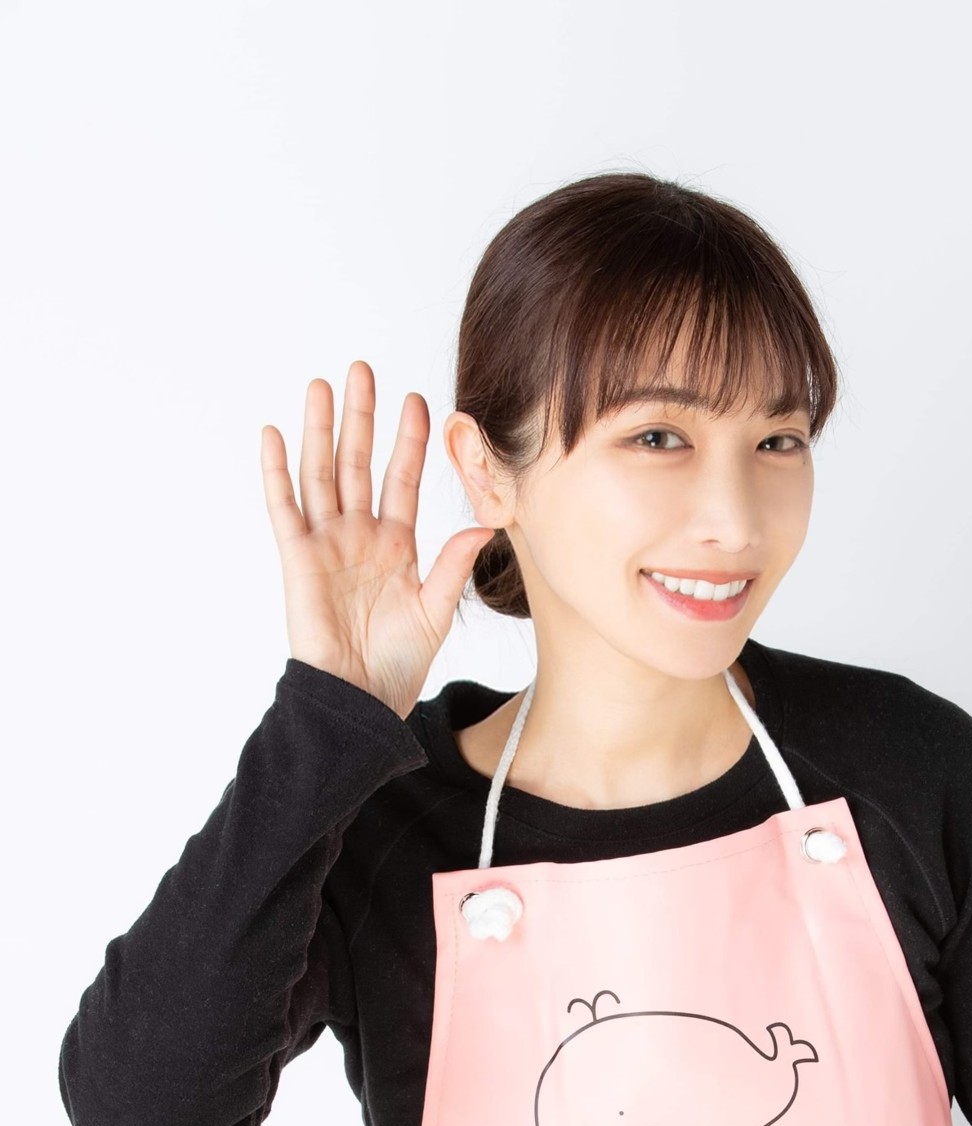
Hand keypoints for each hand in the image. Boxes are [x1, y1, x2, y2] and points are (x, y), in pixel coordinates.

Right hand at [261, 359, 494, 719]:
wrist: (360, 699)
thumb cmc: (396, 664)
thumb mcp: (435, 610)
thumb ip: (454, 565)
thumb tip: (485, 524)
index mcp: (395, 545)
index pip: (402, 480)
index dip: (409, 442)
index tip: (420, 403)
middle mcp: (358, 536)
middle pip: (358, 463)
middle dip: (361, 417)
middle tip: (362, 369)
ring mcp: (326, 544)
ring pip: (321, 473)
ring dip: (319, 429)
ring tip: (321, 386)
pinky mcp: (297, 559)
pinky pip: (284, 508)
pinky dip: (277, 472)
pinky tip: (275, 434)